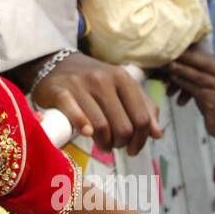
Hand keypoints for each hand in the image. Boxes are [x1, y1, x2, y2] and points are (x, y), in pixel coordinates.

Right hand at [31, 51, 160, 154]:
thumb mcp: (122, 88)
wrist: (57, 64)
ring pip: (101, 126)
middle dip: (120, 143)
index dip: (140, 140)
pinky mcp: (59, 92)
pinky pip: (75, 114)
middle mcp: (102, 79)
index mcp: (122, 78)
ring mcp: (80, 85)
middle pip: (122, 127)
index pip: (141, 118)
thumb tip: (157, 134)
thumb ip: (143, 108)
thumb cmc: (94, 81)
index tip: (133, 149)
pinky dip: (82, 126)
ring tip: (102, 145)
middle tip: (114, 145)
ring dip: (104, 143)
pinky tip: (86, 134)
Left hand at [167, 47, 214, 154]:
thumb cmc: (212, 106)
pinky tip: (172, 80)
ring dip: (180, 70)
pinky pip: (194, 88)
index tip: (175, 46)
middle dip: (185, 58)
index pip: (207, 58)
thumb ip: (200, 74)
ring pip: (197, 76)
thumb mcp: (208, 87)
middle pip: (203, 64)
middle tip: (168, 52)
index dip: (190, 52)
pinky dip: (182, 83)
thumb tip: (178, 60)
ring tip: (167, 65)